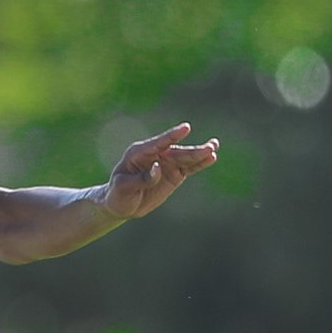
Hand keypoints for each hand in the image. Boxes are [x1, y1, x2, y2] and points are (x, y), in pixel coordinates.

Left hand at [99, 123, 219, 220]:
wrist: (121, 204)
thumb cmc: (118, 193)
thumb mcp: (123, 187)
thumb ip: (141, 179)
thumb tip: (157, 168)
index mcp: (138, 153)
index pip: (157, 143)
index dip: (171, 136)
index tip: (186, 128)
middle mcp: (155, 154)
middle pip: (176, 151)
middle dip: (192, 150)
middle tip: (209, 147)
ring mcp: (166, 163)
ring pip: (185, 157)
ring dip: (200, 153)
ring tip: (214, 147)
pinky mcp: (174, 173)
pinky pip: (189, 167)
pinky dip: (200, 163)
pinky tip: (211, 158)